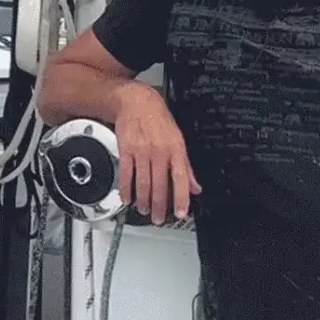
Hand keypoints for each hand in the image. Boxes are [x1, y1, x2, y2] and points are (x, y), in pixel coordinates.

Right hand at [115, 94, 199, 221]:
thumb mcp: (179, 140)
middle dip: (158, 206)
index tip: (180, 213)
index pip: (180, 179)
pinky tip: (127, 197)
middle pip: (159, 185)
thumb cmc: (159, 119)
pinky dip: (126, 188)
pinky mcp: (125, 149)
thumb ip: (186, 166)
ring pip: (142, 182)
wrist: (137, 101)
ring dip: (143, 200)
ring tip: (144, 210)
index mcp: (175, 149)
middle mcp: (159, 151)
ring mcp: (141, 151)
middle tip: (158, 218)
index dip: (180, 198)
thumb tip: (194, 187)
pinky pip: (126, 173)